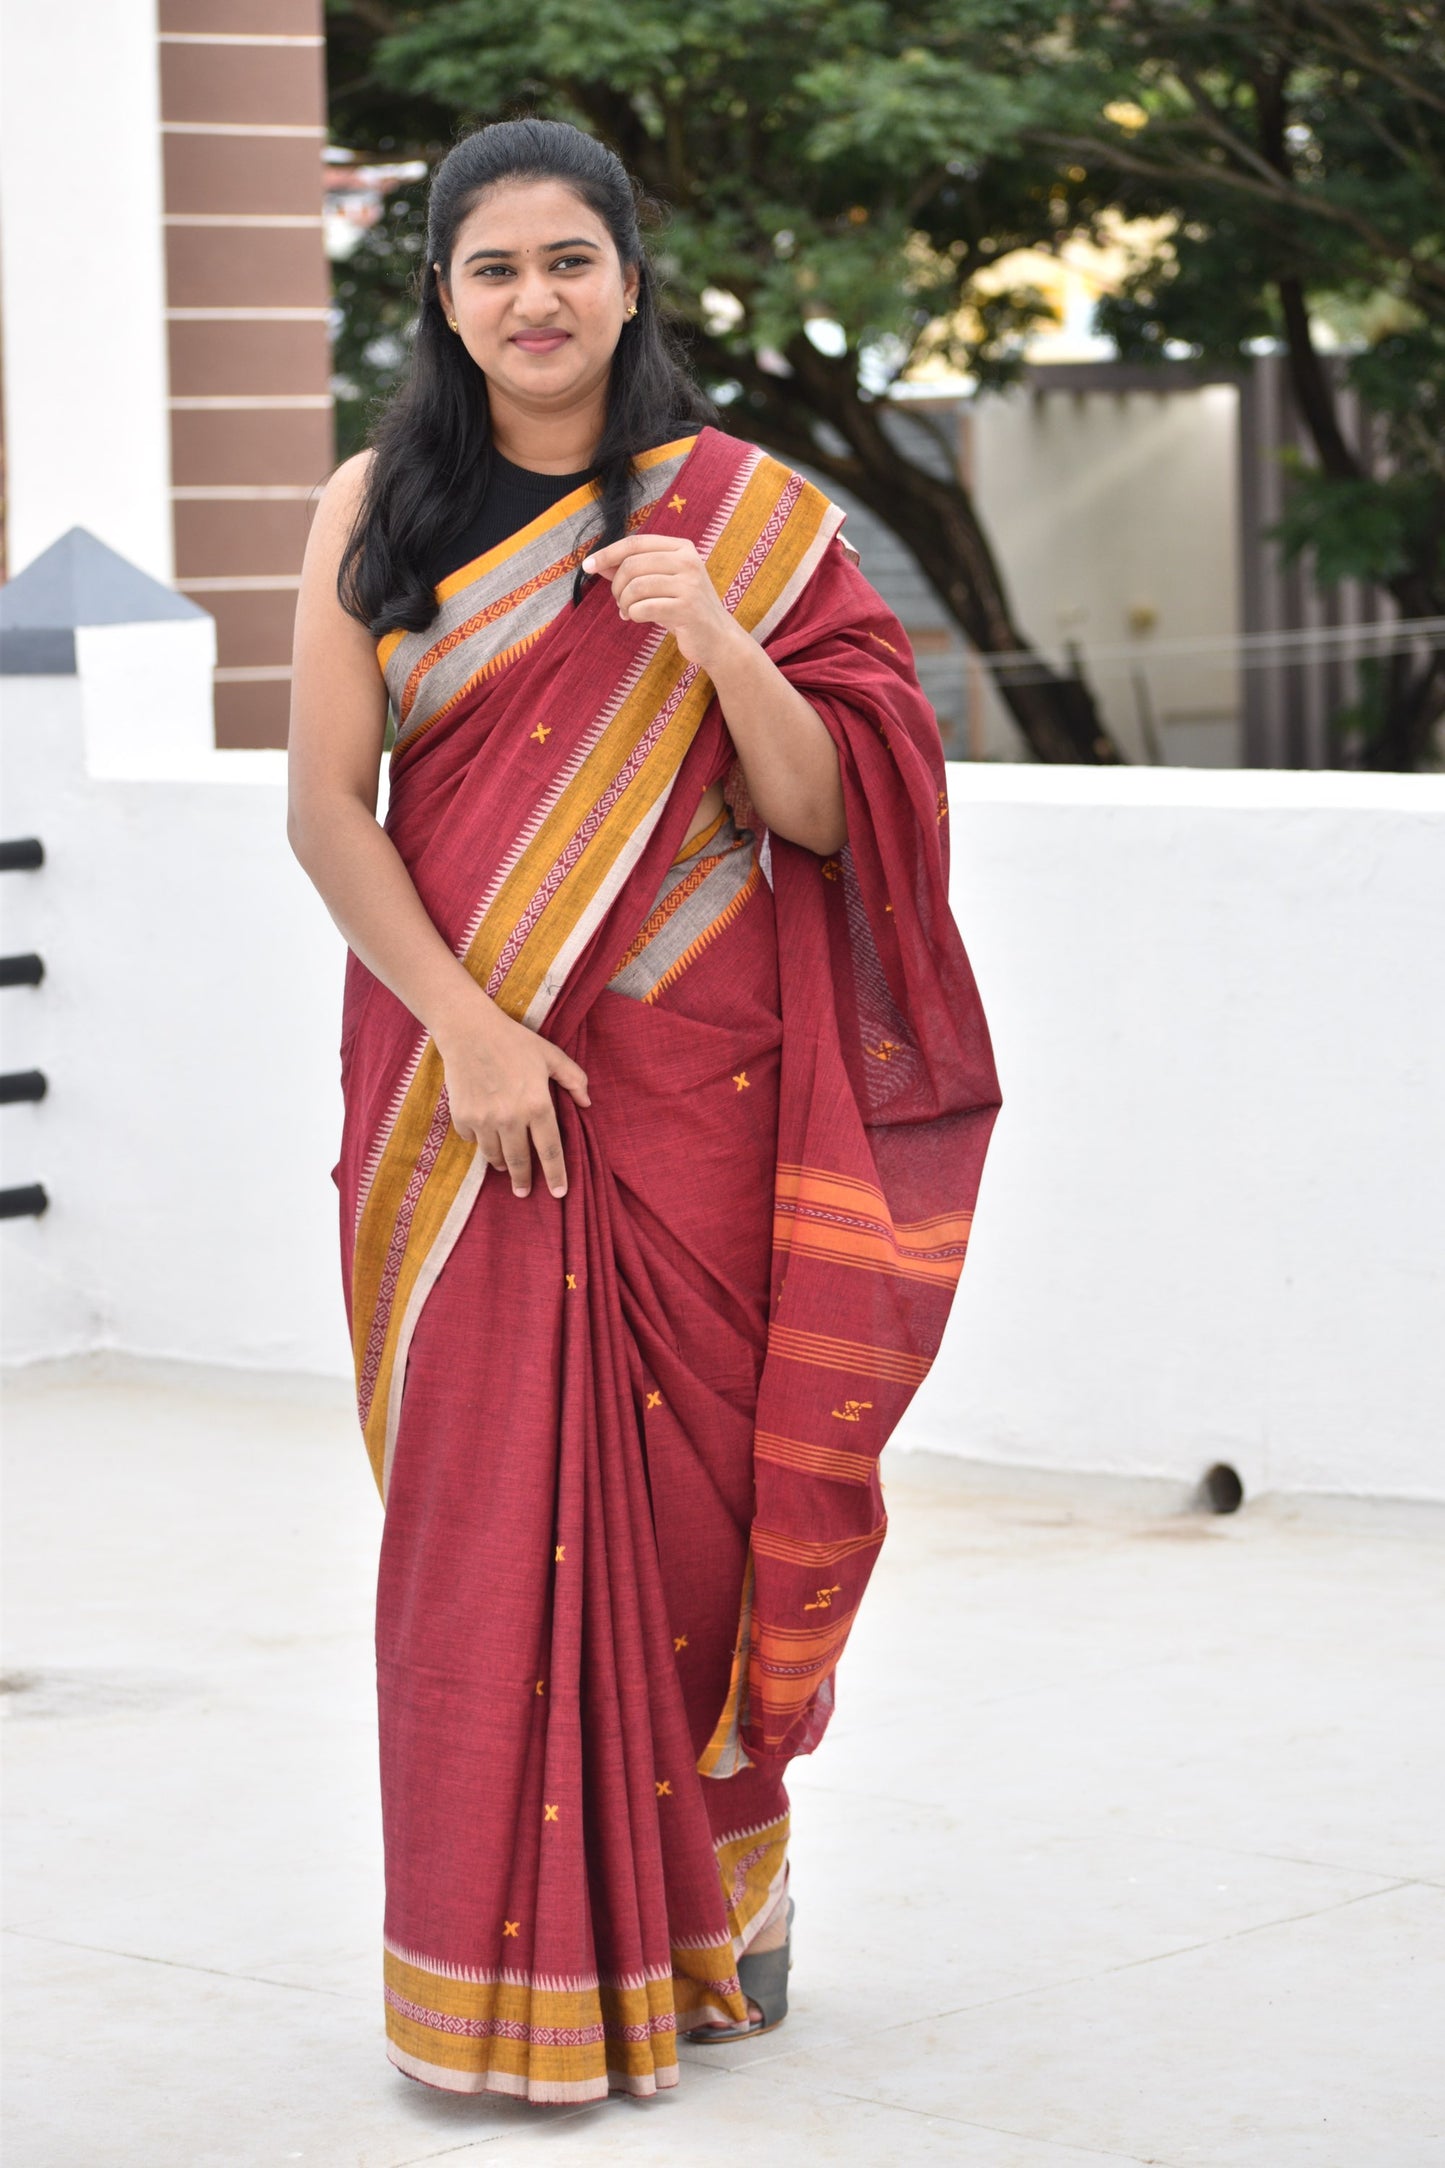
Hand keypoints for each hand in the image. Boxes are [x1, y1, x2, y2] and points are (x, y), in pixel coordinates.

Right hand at [436, 999, 589, 1198]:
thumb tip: (587, 1103)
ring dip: (502, 1164)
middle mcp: (511, 1118)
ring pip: (495, 1156)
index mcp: (537, 1105)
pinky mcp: (463, 1117)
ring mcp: (485, 1120)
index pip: (550, 1151)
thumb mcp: (550, 1055)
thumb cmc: (514, 1041)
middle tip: (524, 1191)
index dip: (556, 1175)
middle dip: (523, 1181)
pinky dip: (480, 1141)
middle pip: (520, 1162)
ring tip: (505, 1166)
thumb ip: (574, 1078)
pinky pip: (474, 1141)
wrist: (468, 1030)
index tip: (559, 1193)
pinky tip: (484, 1134)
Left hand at [582, 534, 741, 674]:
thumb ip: (632, 570)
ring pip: (636, 587)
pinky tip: (637, 618)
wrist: (717, 639)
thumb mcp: (659, 583)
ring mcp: (690, 585)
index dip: (607, 553)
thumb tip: (597, 563)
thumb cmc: (683, 609)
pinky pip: (644, 608)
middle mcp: (688, 561)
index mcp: (682, 548)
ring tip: (627, 611)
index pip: (635, 543)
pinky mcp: (687, 609)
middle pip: (632, 565)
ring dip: (624, 602)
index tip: (587, 566)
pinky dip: (633, 615)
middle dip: (617, 586)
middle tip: (619, 602)